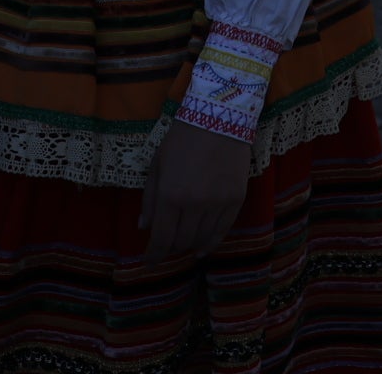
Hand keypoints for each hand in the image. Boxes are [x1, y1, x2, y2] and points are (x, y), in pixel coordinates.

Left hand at [140, 119, 250, 260]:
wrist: (219, 118)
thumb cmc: (182, 139)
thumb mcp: (158, 165)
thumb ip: (150, 198)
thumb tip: (144, 227)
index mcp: (171, 195)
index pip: (162, 238)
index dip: (154, 255)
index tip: (150, 262)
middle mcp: (195, 204)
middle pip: (181, 241)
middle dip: (171, 247)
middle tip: (166, 244)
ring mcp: (218, 203)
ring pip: (202, 239)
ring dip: (190, 244)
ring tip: (184, 243)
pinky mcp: (236, 200)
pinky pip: (223, 230)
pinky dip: (211, 242)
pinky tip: (204, 247)